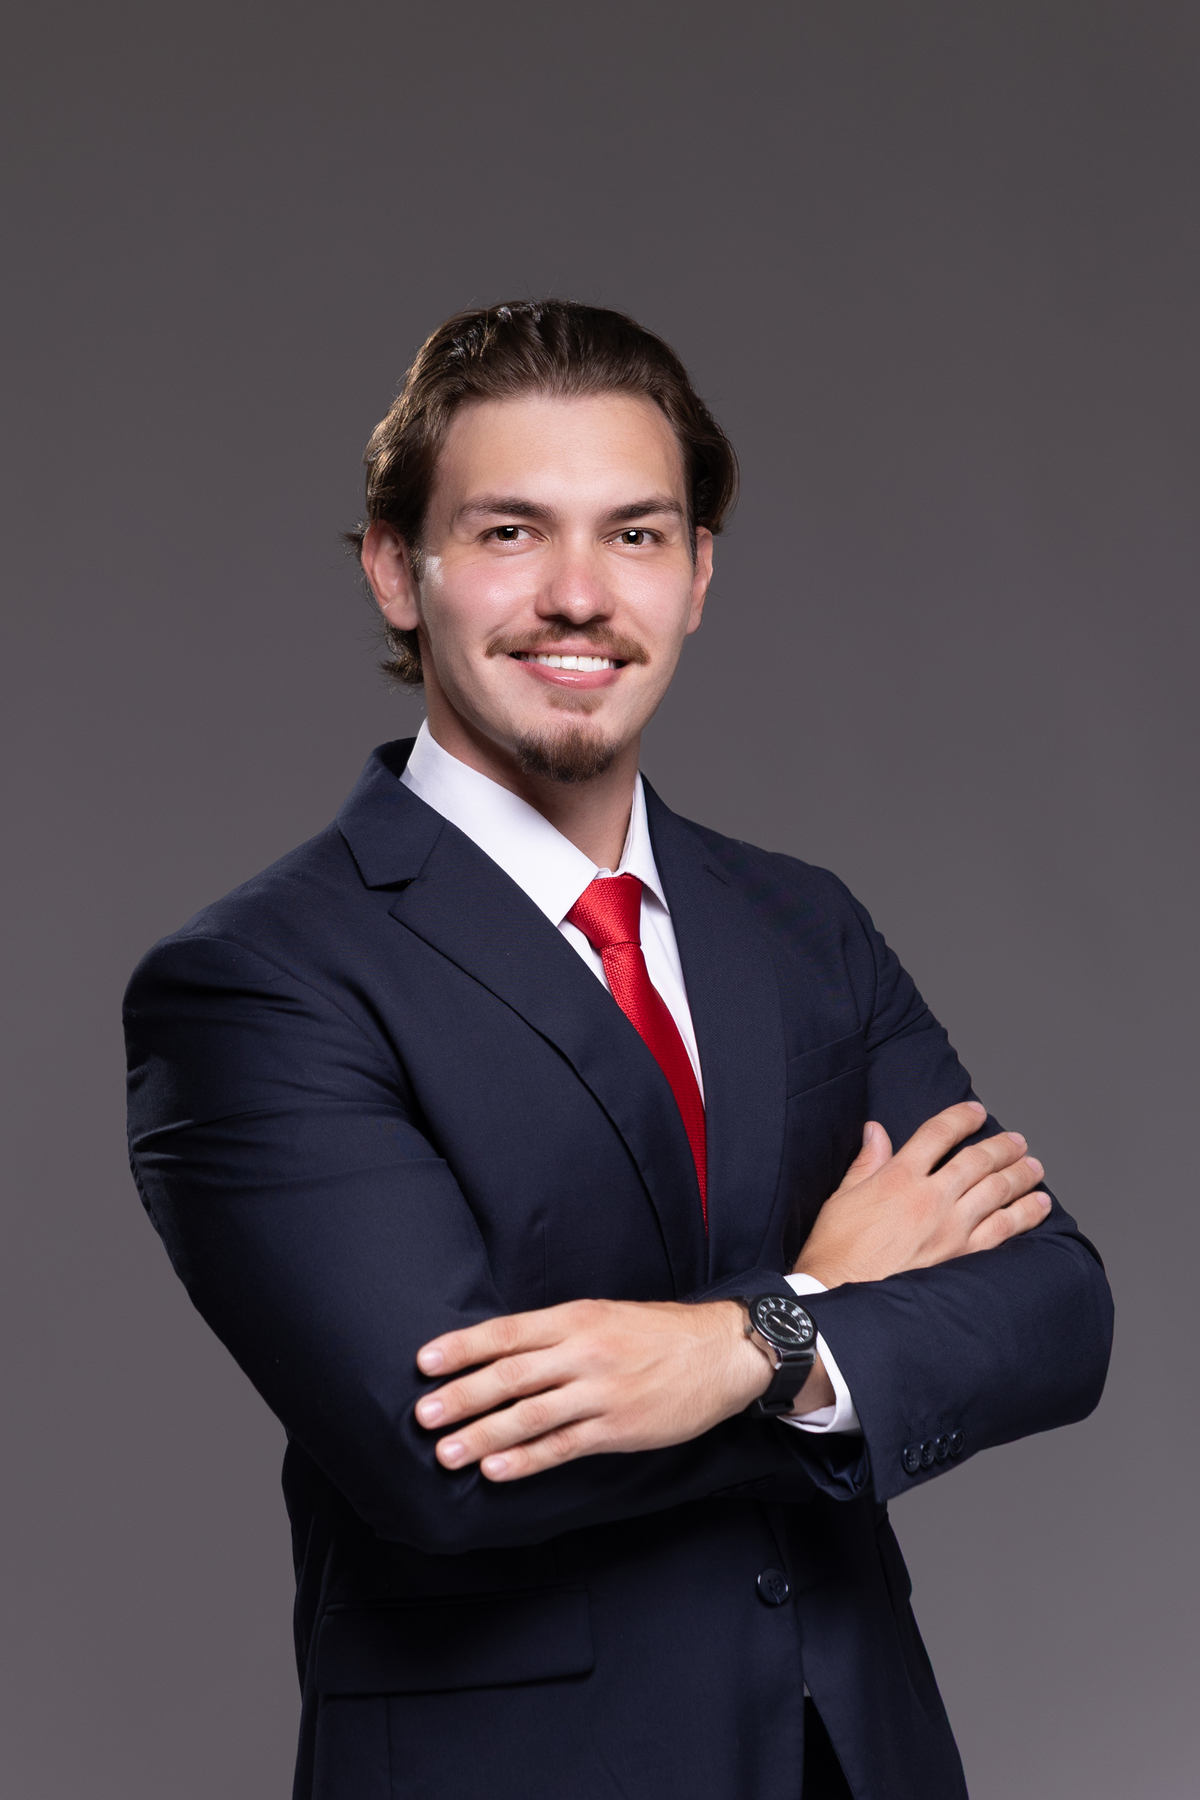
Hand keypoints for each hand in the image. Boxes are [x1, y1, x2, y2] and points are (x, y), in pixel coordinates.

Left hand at [413, 1298, 825, 1482]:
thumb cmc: (656, 1332)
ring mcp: (600, 1392)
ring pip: (530, 1415)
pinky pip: (563, 1445)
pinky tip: (497, 1471)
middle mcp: (583, 1352)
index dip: (463, 1347)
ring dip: (484, 1436)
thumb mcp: (602, 1314)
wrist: (721, 1352)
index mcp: (575, 1318)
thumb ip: (553, 1332)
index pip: (507, 1333)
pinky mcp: (618, 1428)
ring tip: (448, 1452)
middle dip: (462, 1396)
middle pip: (510, 1375)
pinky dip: (526, 1460)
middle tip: (423, 1415)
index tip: (425, 1362)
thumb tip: (498, 1350)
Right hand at [795, 1100, 1049, 1287]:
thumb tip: (877, 1132)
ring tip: (1033, 1167)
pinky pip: (1003, 1230)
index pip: (936, 1134)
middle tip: (1017, 1142)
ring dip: (1019, 1175)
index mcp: (897, 1178)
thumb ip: (866, 1163)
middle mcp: (929, 1198)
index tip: (975, 1112)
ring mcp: (950, 1229)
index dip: (960, 1118)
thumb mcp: (841, 1199)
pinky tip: (1038, 1207)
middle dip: (1001, 1146)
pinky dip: (1024, 1215)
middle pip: (976, 1160)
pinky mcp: (962, 1258)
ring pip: (997, 1191)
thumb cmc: (835, 1252)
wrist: (842, 1299)